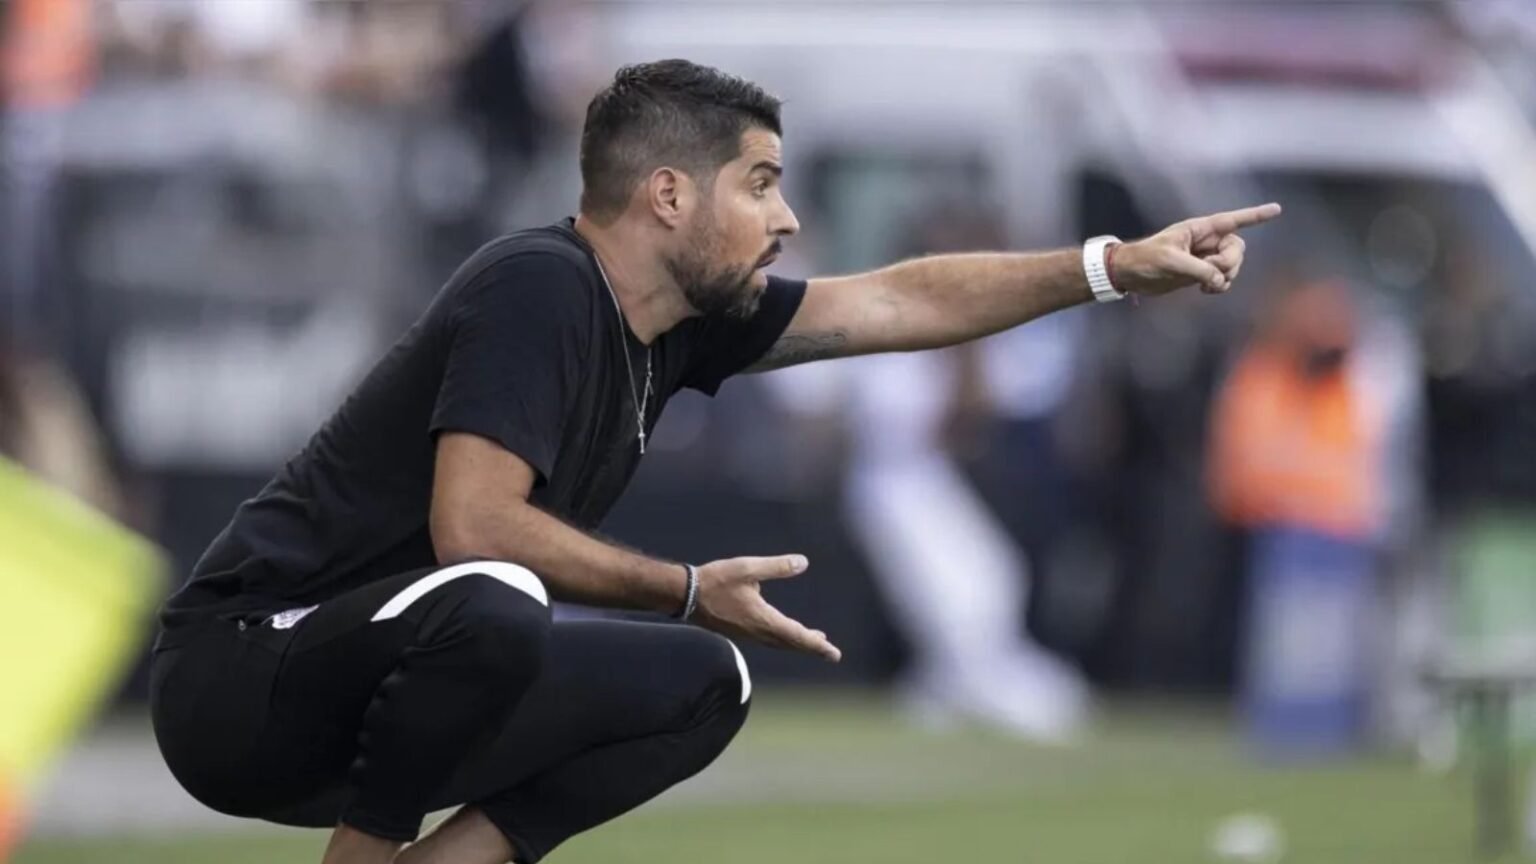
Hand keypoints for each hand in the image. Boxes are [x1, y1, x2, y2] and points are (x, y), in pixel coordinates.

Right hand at [691, 554, 841, 661]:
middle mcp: (759, 631)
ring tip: (815, 640)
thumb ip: (776, 567)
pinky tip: (784, 631)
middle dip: (813, 647)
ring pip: (780, 642)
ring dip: (798, 643)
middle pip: (791, 643)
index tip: (834, 654)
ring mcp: (749, 633)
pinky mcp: (741, 631)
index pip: (797, 635)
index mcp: (764, 619)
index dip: (817, 645)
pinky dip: (784, 639)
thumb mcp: (748, 569)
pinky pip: (769, 639)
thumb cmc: (716, 580)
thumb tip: (803, 562)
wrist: (686, 595)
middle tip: (831, 653)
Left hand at [1112, 202, 1281, 296]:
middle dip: (1230, 262)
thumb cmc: (1145, 259)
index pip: (1233, 220)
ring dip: (1225, 277)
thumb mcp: (1171, 261)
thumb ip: (1199, 268)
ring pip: (1232, 265)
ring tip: (1205, 286)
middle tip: (1212, 272)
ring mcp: (1204, 257)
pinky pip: (1222, 279)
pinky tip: (1205, 291)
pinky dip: (1219, 286)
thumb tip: (1219, 280)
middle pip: (1237, 249)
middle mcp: (1205, 241)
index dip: (1255, 215)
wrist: (1130, 274)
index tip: (1277, 209)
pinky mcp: (1200, 273)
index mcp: (1199, 229)